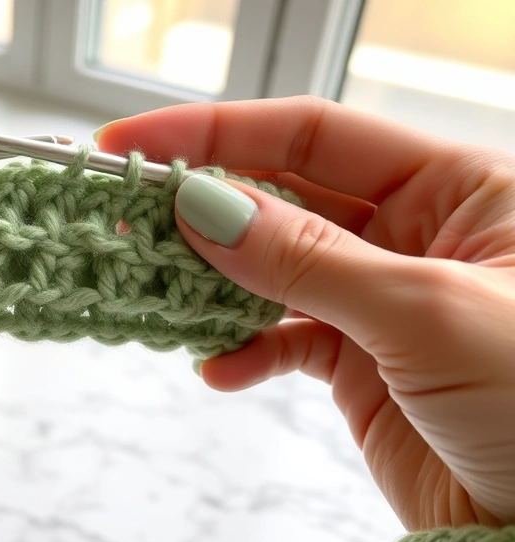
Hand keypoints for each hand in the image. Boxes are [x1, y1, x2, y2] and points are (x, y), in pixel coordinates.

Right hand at [96, 96, 514, 531]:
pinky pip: (284, 338)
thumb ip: (309, 258)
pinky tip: (220, 367)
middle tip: (130, 219)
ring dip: (214, 282)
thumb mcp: (426, 312)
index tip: (135, 144)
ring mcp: (382, 297)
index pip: (314, 135)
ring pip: (273, 268)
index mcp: (457, 187)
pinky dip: (245, 350)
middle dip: (206, 208)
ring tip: (162, 292)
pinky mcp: (361, 361)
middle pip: (284, 196)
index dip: (218, 131)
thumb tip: (203, 207)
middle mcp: (417, 232)